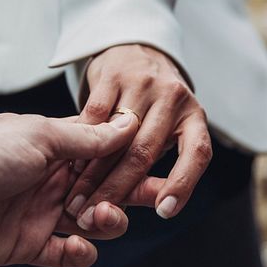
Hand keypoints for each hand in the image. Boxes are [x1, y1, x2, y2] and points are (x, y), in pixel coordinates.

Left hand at [0, 112, 151, 266]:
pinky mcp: (29, 246)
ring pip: (94, 221)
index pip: (104, 149)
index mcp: (54, 145)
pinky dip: (79, 253)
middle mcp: (52, 178)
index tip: (157, 159)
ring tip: (97, 219)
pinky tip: (76, 246)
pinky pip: (68, 254)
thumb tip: (128, 123)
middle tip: (155, 197)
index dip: (130, 155)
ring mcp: (41, 213)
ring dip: (106, 221)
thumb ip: (85, 138)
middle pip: (106, 187)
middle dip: (131, 191)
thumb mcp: (38, 137)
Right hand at [64, 44, 212, 225]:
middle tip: (93, 216)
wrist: (137, 50)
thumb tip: (147, 207)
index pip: (197, 154)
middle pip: (144, 152)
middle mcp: (173, 98)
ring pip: (115, 138)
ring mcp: (143, 83)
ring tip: (76, 200)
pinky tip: (70, 164)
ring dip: (92, 173)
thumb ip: (158, 162)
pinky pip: (94, 114)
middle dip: (116, 190)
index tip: (164, 212)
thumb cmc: (152, 106)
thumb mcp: (166, 129)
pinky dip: (81, 142)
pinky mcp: (114, 73)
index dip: (182, 184)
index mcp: (194, 117)